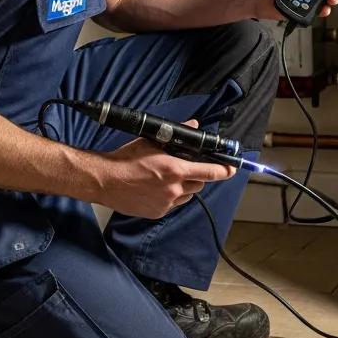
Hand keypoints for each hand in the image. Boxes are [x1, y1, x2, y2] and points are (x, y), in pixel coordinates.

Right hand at [92, 120, 234, 218]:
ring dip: (185, 188)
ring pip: (187, 196)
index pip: (209, 172)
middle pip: (199, 184)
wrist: (105, 181)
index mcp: (175, 170)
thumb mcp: (153, 142)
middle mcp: (174, 189)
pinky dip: (172, 198)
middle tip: (185, 169)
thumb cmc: (126, 159)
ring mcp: (166, 203)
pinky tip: (158, 190)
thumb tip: (194, 124)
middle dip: (197, 177)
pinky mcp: (157, 213)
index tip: (232, 169)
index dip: (224, 171)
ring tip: (169, 179)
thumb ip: (177, 134)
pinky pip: (173, 205)